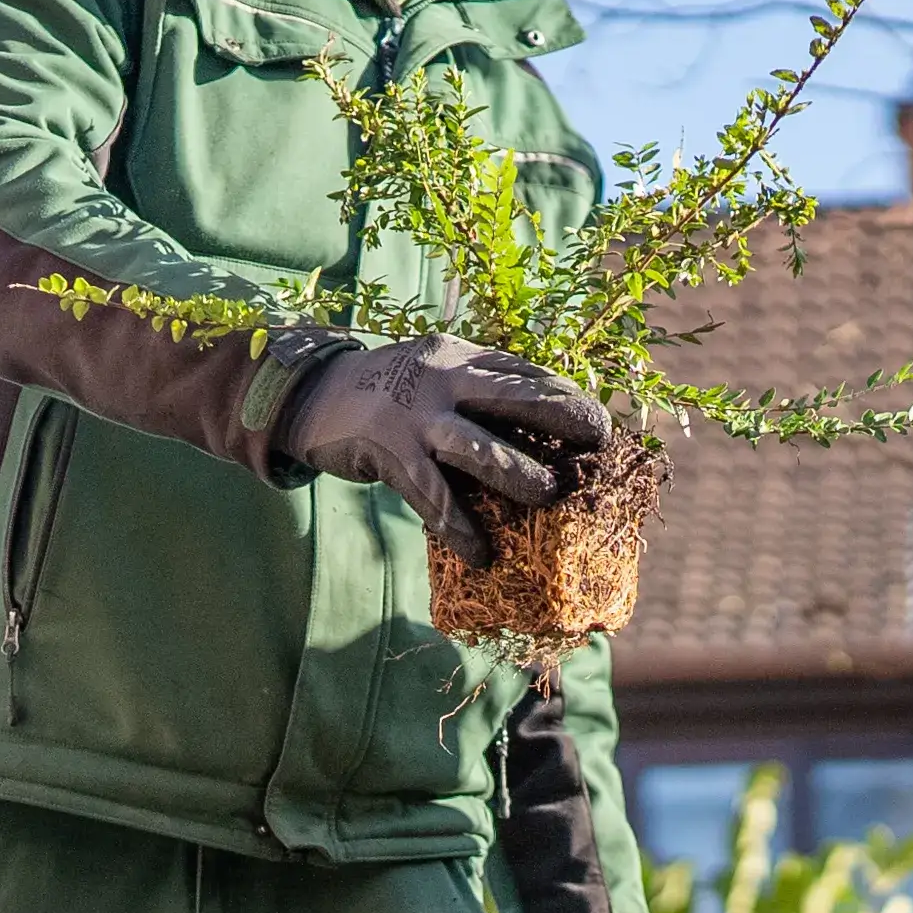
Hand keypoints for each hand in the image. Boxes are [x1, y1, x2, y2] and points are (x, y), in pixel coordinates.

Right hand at [276, 336, 607, 567]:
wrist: (312, 395)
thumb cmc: (391, 394)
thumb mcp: (437, 377)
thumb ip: (480, 394)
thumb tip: (541, 434)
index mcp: (461, 357)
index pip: (527, 373)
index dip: (567, 397)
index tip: (600, 422)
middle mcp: (443, 378)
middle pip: (516, 396)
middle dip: (564, 417)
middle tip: (598, 442)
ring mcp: (414, 415)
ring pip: (479, 448)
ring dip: (519, 475)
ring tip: (550, 496)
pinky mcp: (388, 451)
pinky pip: (432, 497)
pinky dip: (459, 528)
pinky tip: (480, 555)